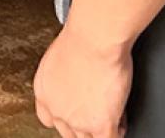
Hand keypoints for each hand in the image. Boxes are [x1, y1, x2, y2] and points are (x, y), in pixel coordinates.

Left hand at [33, 23, 132, 137]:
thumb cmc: (83, 36)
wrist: (95, 38)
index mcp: (44, 90)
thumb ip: (63, 73)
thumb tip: (74, 73)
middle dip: (82, 123)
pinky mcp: (100, 124)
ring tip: (111, 113)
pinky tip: (120, 120)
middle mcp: (57, 109)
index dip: (63, 117)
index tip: (74, 111)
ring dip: (99, 129)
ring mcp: (78, 120)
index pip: (48, 117)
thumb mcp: (60, 55)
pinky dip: (117, 131)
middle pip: (67, 131)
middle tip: (95, 111)